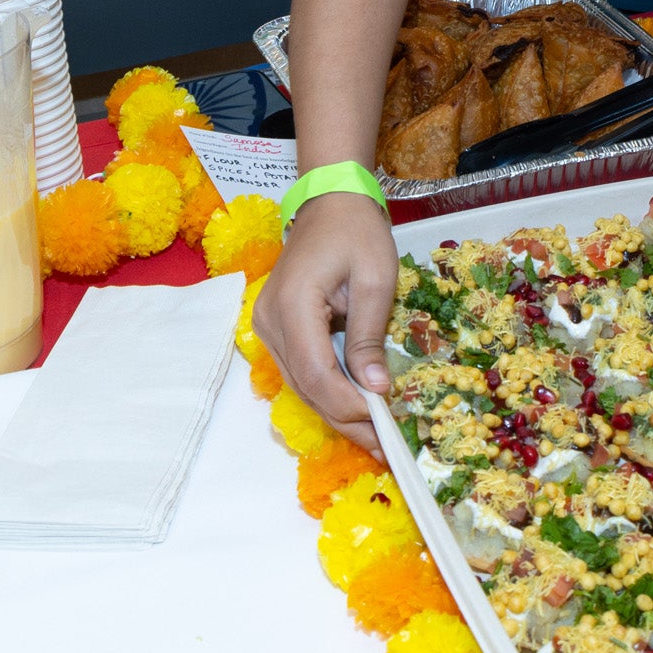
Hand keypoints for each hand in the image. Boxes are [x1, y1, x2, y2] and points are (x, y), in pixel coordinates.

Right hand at [252, 191, 399, 451]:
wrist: (330, 203)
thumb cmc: (357, 232)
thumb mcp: (374, 280)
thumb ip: (369, 336)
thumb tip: (375, 391)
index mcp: (293, 304)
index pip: (317, 372)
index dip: (348, 405)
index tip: (383, 427)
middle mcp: (269, 320)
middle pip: (306, 386)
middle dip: (346, 419)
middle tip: (385, 448)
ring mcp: (267, 325)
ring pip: (301, 384)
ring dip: (337, 411)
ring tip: (376, 436)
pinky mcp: (275, 328)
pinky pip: (301, 370)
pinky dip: (328, 391)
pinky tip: (356, 407)